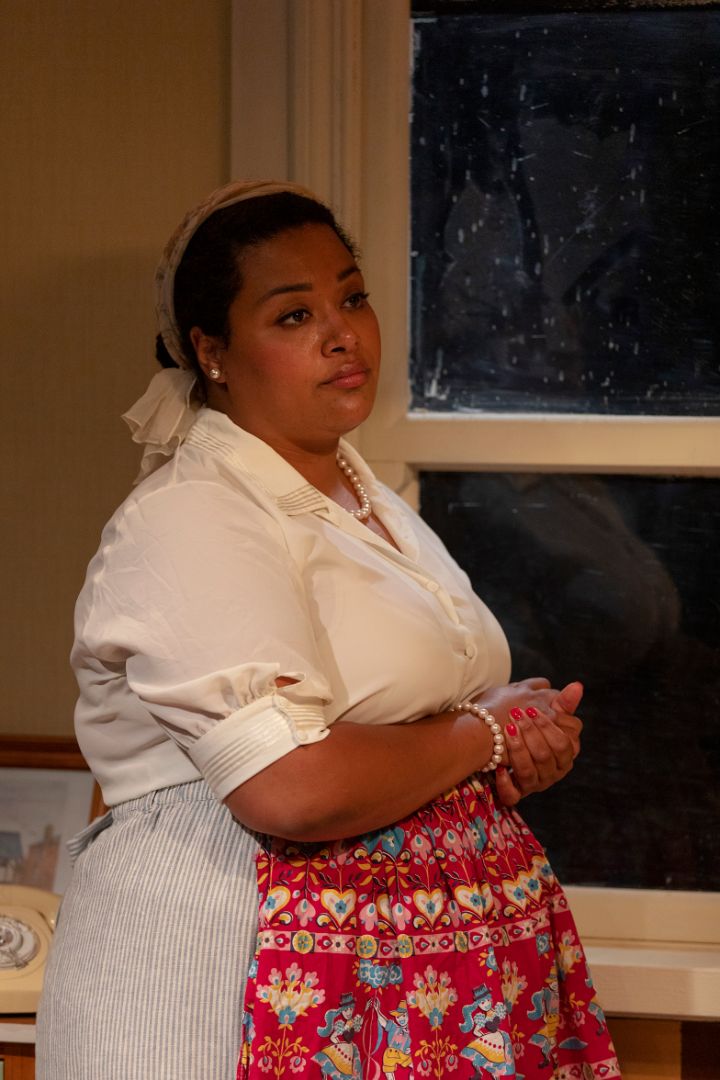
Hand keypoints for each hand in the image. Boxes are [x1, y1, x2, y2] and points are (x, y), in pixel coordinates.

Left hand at [473, 679, 582, 806]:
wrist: (487, 736)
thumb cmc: (519, 720)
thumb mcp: (540, 707)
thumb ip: (561, 701)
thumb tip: (578, 685)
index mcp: (563, 754)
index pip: (565, 743)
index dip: (548, 726)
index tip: (531, 709)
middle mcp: (552, 771)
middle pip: (548, 756)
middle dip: (532, 734)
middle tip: (516, 715)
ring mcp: (535, 783)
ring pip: (530, 772)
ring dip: (518, 750)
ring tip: (506, 730)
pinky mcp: (516, 793)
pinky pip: (514, 795)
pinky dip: (506, 782)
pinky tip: (499, 768)